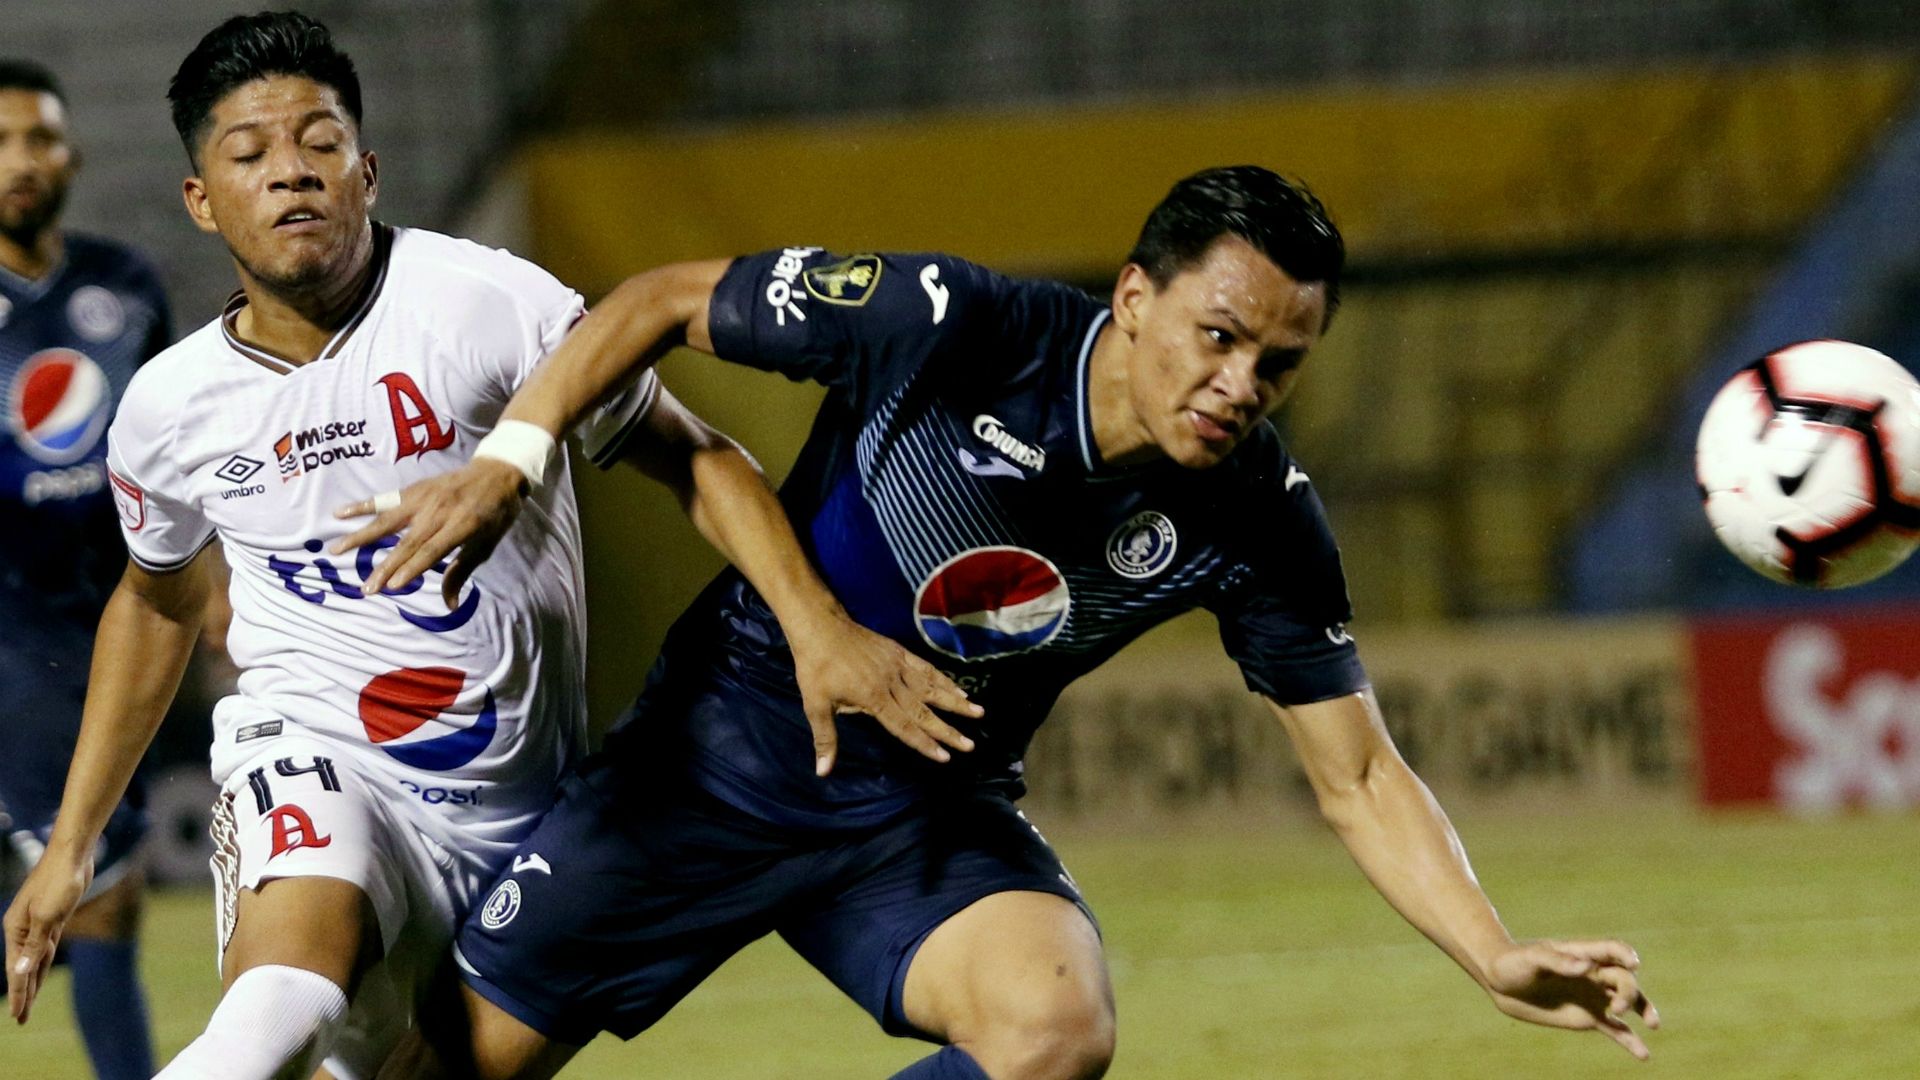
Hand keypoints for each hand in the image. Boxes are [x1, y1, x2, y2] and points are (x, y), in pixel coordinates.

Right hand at [5, 853, 91, 1022]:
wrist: (73, 855)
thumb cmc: (59, 882)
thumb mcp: (48, 917)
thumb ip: (35, 946)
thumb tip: (20, 972)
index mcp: (16, 929)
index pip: (16, 970)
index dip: (18, 994)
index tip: (18, 1017)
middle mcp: (22, 928)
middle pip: (22, 968)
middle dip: (22, 993)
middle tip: (21, 1019)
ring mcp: (37, 923)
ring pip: (34, 959)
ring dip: (31, 980)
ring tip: (28, 1002)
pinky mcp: (53, 917)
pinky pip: (45, 947)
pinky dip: (41, 962)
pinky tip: (40, 971)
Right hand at [332, 459, 525, 608]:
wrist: (497, 471)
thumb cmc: (495, 514)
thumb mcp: (487, 544)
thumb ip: (462, 571)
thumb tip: (450, 604)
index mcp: (463, 525)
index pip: (432, 550)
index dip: (412, 568)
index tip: (392, 587)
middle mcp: (440, 511)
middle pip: (408, 542)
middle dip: (386, 567)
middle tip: (367, 588)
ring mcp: (424, 498)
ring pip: (388, 520)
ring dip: (361, 536)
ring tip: (337, 550)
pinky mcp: (414, 489)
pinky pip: (385, 499)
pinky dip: (362, 505)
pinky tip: (340, 513)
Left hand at [790, 613, 984, 776]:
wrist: (821, 626)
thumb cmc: (816, 668)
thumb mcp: (815, 705)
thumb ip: (826, 739)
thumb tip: (822, 772)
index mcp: (873, 698)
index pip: (903, 726)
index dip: (924, 743)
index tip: (945, 757)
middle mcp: (892, 683)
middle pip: (924, 711)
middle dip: (948, 730)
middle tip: (970, 745)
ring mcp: (898, 666)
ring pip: (933, 687)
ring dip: (956, 702)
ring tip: (978, 713)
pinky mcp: (899, 652)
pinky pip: (927, 669)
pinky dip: (944, 680)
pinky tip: (958, 688)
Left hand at [1483, 939, 1659, 1058]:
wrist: (1500, 983)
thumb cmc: (1514, 962)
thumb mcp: (1532, 959)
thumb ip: (1558, 961)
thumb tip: (1586, 967)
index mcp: (1582, 954)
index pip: (1612, 950)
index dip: (1626, 955)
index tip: (1633, 964)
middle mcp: (1594, 974)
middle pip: (1624, 979)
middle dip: (1629, 993)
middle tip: (1617, 1008)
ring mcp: (1594, 997)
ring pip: (1628, 1003)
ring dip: (1643, 1011)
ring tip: (1653, 1023)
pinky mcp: (1589, 1018)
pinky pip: (1616, 1029)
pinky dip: (1630, 1041)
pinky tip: (1644, 1055)